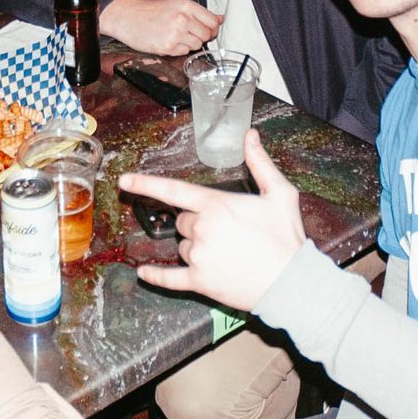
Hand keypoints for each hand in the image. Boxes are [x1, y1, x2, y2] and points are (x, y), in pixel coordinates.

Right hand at [97, 0, 221, 54]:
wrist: (127, 17)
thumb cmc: (150, 10)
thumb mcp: (176, 5)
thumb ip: (198, 13)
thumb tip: (220, 19)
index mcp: (186, 6)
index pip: (212, 21)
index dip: (212, 28)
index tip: (207, 29)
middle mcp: (183, 19)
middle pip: (206, 35)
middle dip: (200, 36)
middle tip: (187, 33)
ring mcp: (175, 34)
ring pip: (196, 45)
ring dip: (189, 43)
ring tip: (175, 36)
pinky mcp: (168, 47)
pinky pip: (184, 52)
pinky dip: (178, 49)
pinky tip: (168, 41)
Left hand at [124, 132, 305, 312]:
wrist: (292, 282)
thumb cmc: (286, 237)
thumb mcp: (279, 193)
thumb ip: (260, 162)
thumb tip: (251, 136)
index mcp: (215, 204)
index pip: (173, 190)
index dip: (145, 183)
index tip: (124, 180)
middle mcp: (202, 228)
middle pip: (182, 221)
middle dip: (197, 223)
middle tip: (226, 232)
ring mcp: (198, 256)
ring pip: (182, 246)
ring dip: (195, 247)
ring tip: (226, 253)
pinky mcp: (200, 282)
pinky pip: (170, 278)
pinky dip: (156, 277)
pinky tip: (144, 273)